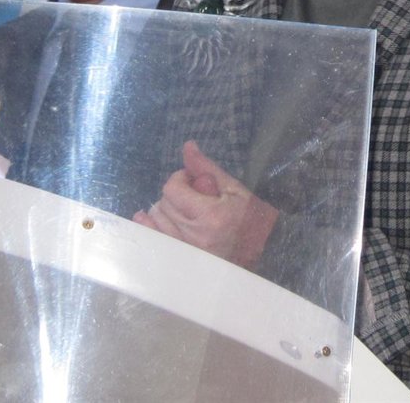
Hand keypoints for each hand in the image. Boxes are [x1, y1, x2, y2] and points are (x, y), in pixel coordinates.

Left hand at [133, 140, 278, 269]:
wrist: (262, 253)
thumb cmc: (251, 219)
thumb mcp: (234, 189)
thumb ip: (207, 169)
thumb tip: (188, 147)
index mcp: (210, 216)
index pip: (173, 188)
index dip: (180, 179)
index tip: (192, 181)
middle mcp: (194, 236)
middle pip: (163, 203)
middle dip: (175, 194)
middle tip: (192, 195)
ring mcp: (186, 252)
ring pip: (156, 220)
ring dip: (166, 210)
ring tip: (184, 210)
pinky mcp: (181, 262)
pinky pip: (154, 240)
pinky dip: (149, 226)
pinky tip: (147, 217)